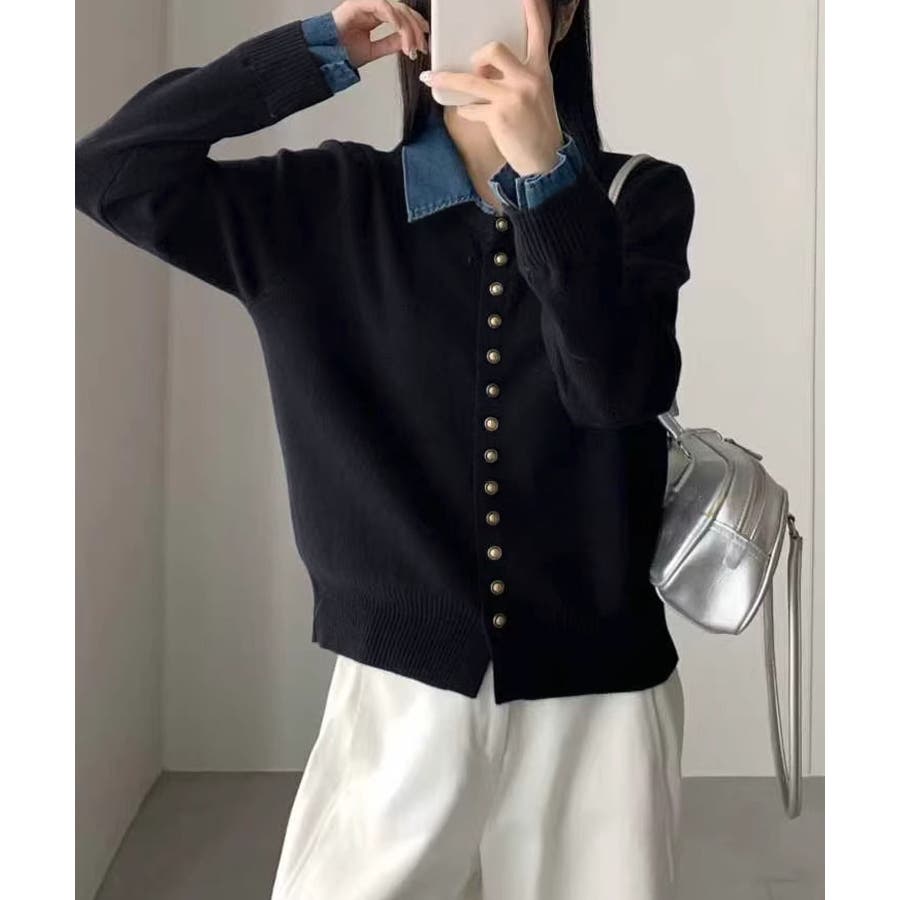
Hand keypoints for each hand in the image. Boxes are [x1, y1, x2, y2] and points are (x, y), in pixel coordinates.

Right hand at [332, 0, 429, 68]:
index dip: (415, 28)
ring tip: (411, 45)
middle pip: (402, 11)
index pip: (401, 17)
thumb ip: (390, 44)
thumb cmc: (341, 52)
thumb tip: (407, 42)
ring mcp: (366, 4)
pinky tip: (399, 31)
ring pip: (395, 9)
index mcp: (375, 16)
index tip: (424, 42)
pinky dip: (393, 18)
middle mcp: (372, 8)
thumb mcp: (373, 50)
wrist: (324, 55)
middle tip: (421, 46)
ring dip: (407, 27)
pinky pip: (382, 6)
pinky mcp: (359, 3)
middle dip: (415, 29)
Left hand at [418, 0, 563, 177]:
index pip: (539, 32)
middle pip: (495, 49)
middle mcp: (528, 79)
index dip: (532, 10)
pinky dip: (466, 110)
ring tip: (434, 78)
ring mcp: (512, 97)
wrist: (544, 160)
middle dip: (479, 55)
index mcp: (541, 70)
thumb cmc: (538, 126)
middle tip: (474, 66)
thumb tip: (489, 66)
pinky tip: (470, 113)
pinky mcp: (498, 116)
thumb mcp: (539, 93)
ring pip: (472, 79)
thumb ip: (521, 74)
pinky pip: (471, 107)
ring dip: (449, 78)